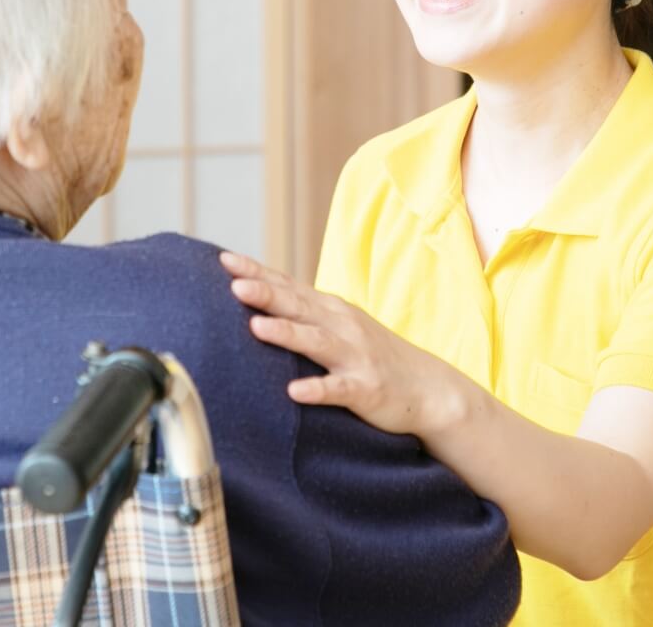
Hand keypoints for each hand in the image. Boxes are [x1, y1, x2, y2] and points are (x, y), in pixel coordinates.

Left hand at [219, 250, 467, 437]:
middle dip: (266, 294)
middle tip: (234, 284)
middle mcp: (341, 326)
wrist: (429, 388)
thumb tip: (256, 295)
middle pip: (298, 306)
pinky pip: (339, 389)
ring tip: (256, 327)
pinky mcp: (366, 389)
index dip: (257, 272)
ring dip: (287, 333)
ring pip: (316, 342)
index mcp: (330, 310)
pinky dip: (318, 389)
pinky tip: (295, 392)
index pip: (287, 285)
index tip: (223, 260)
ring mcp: (355, 357)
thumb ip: (303, 312)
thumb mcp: (339, 325)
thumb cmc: (372, 355)